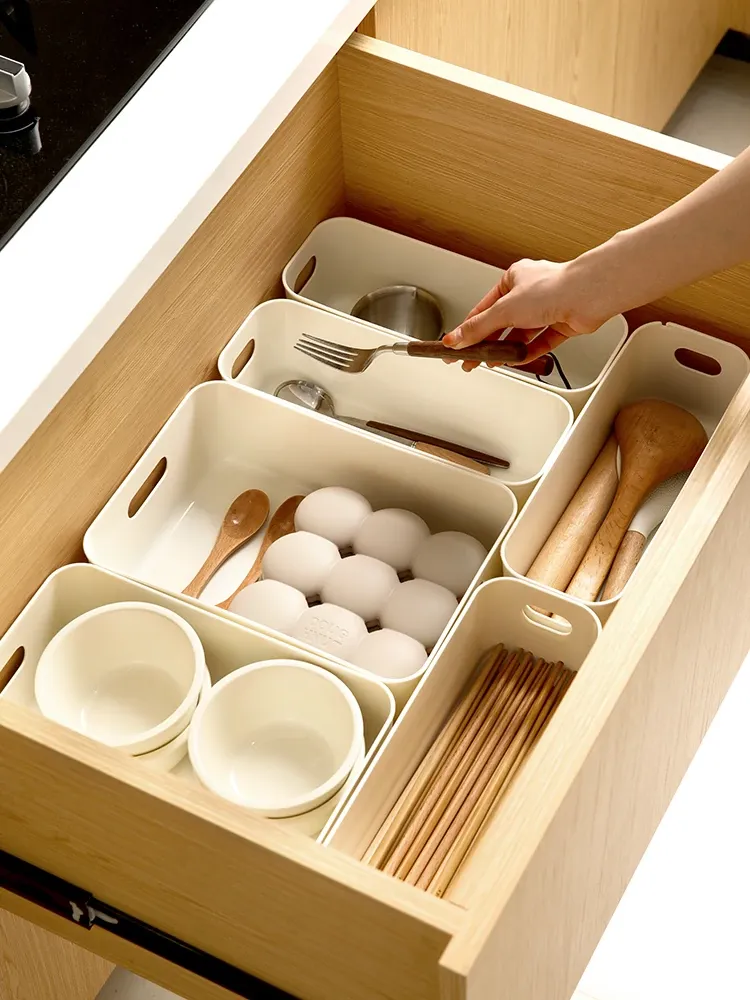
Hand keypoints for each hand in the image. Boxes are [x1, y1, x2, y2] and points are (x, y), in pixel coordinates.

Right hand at [443, 258, 609, 370]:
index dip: (468, 328)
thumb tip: (455, 339)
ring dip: (508, 349)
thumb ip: (478, 328)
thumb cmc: (553, 288)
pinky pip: (539, 342)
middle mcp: (529, 292)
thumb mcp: (504, 310)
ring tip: (494, 362)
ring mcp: (546, 309)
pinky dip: (528, 352)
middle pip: (501, 324)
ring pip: (520, 334)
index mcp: (513, 279)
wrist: (588, 296)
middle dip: (487, 343)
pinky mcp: (560, 324)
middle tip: (471, 360)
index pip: (483, 308)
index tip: (455, 345)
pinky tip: (517, 359)